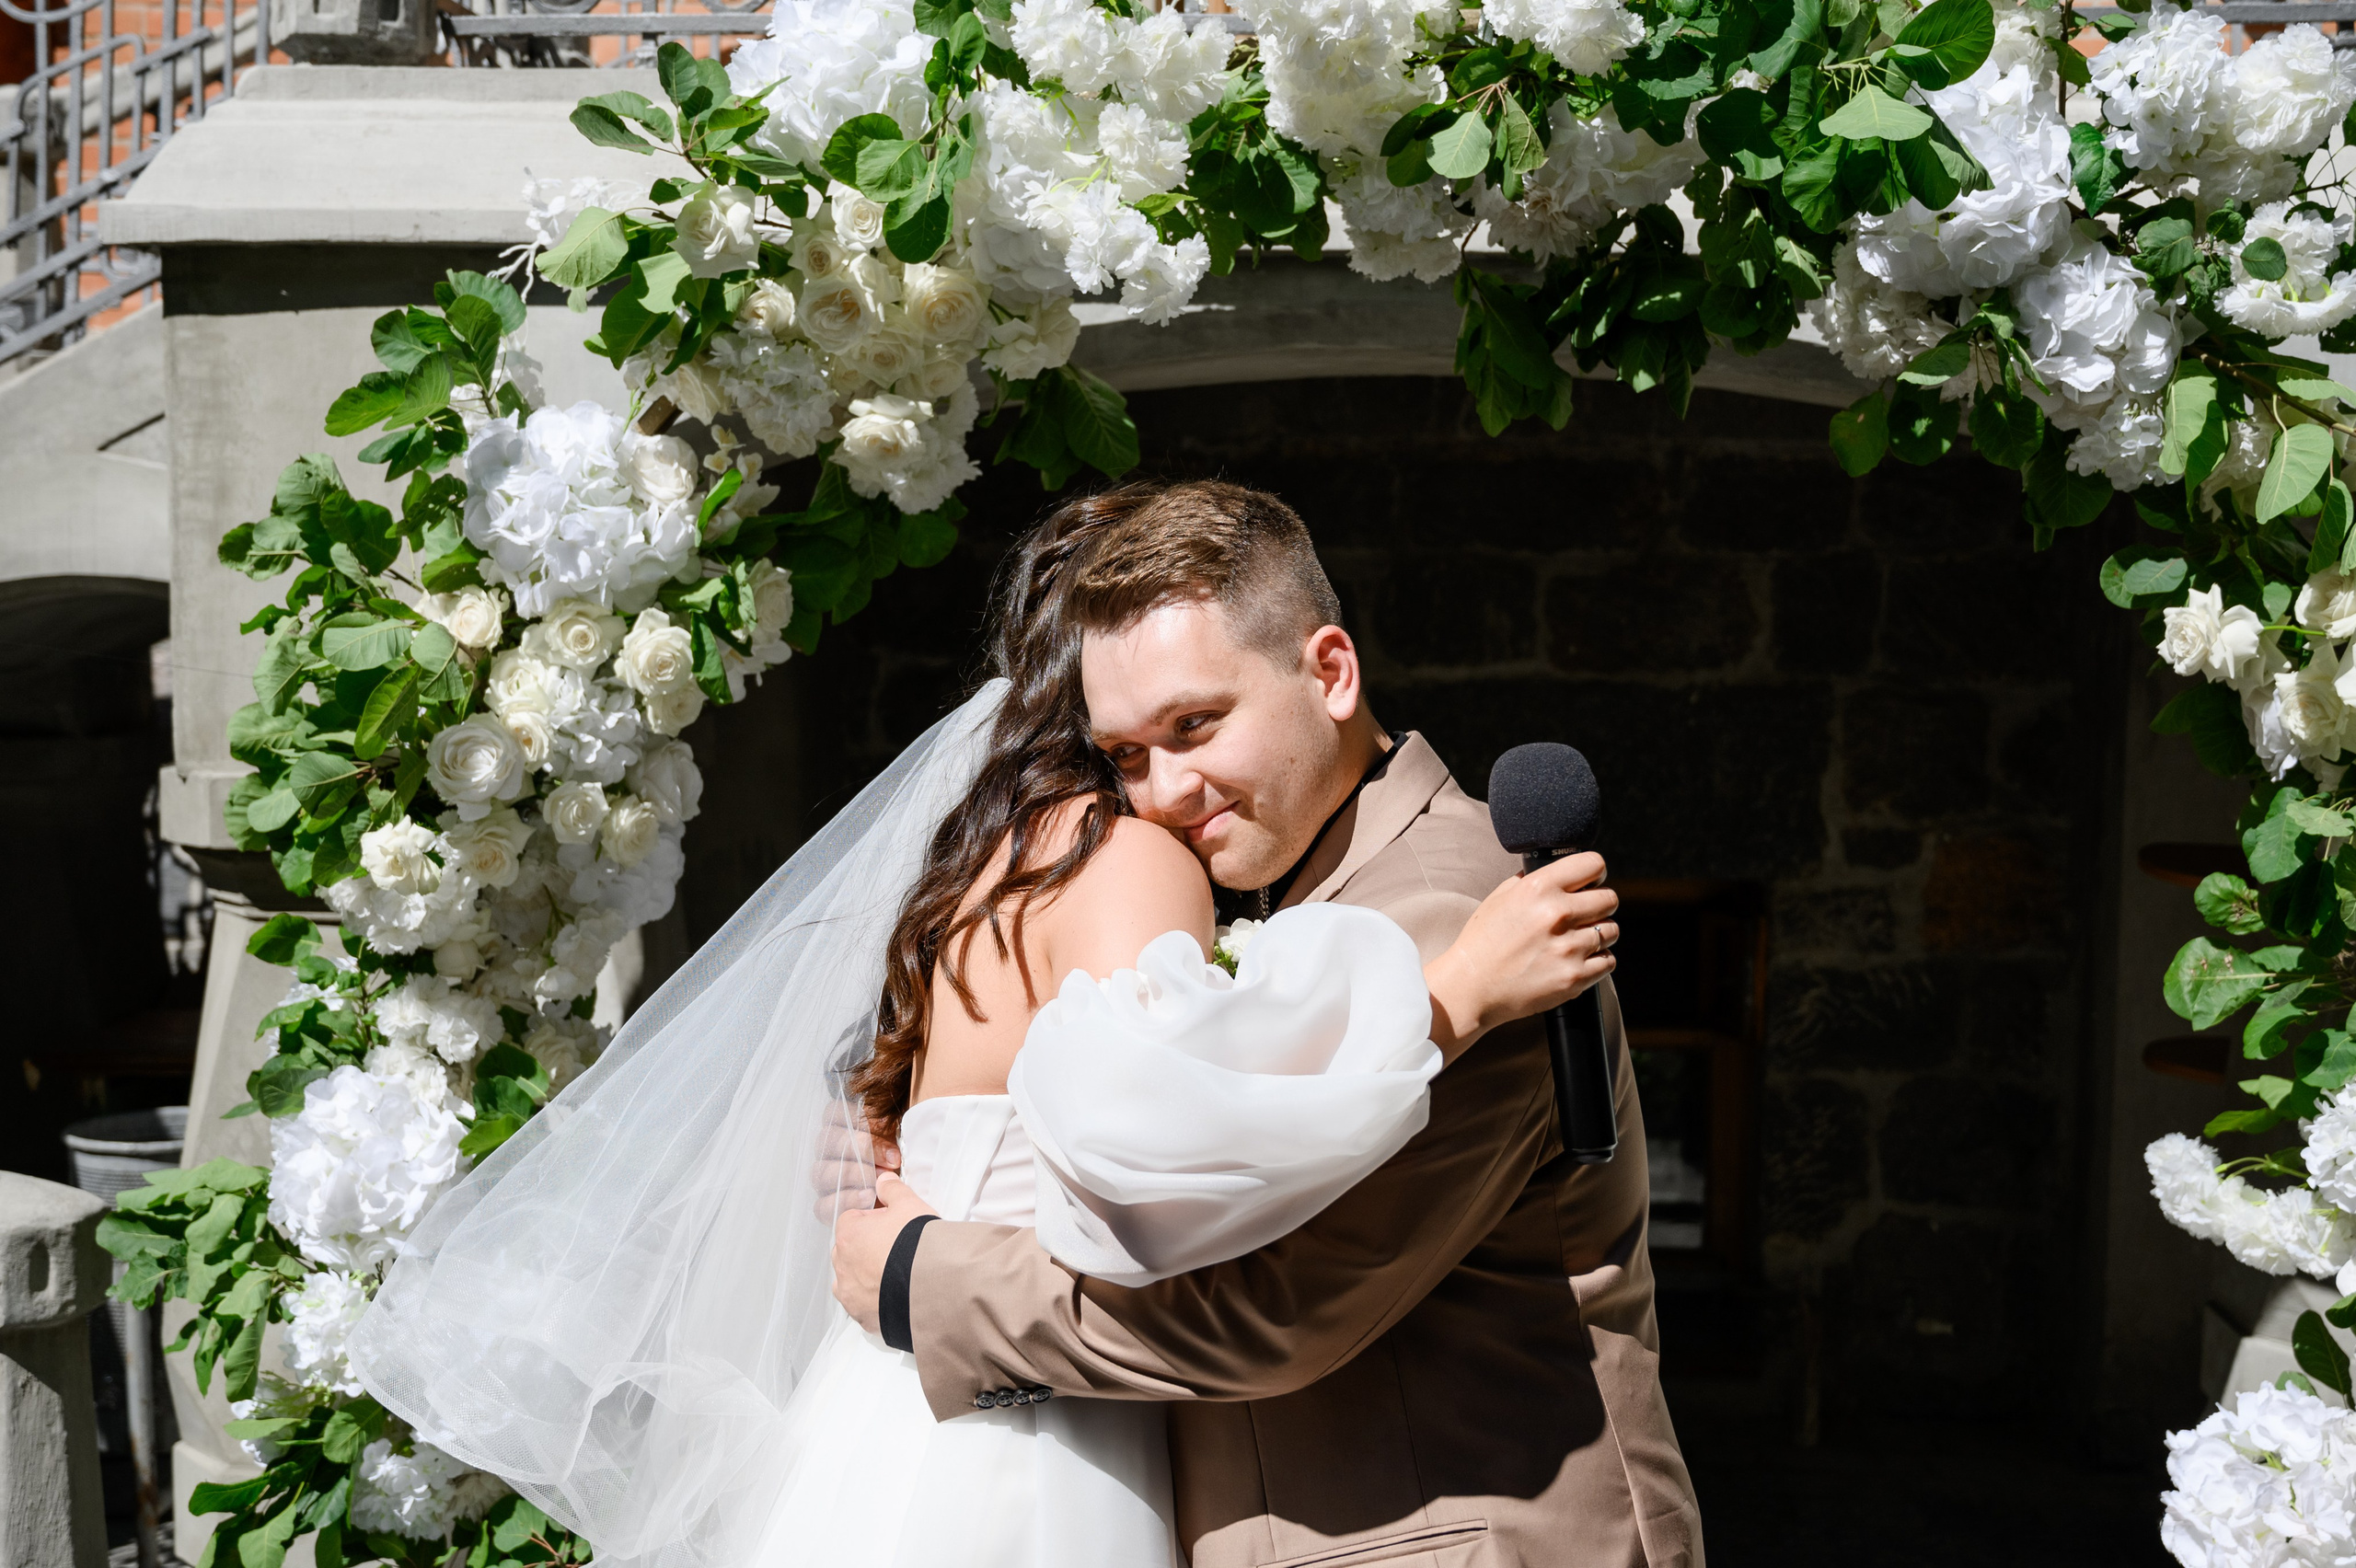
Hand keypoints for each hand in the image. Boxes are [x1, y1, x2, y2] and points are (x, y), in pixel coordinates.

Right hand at [809, 1100, 899, 1222]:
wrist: (904, 1193)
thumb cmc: (899, 1157)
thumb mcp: (898, 1135)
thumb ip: (889, 1124)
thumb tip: (887, 1125)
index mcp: (841, 1127)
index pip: (833, 1112)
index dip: (857, 1117)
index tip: (888, 1125)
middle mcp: (827, 1151)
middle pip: (829, 1142)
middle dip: (862, 1149)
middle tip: (890, 1160)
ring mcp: (824, 1178)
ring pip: (822, 1172)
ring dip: (854, 1175)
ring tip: (879, 1181)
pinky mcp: (826, 1205)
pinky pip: (823, 1205)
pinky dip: (845, 1200)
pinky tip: (867, 1198)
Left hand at [831, 1172, 937, 1333]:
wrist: (931, 1287)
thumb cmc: (917, 1243)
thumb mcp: (909, 1205)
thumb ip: (893, 1190)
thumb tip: (883, 1180)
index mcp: (848, 1235)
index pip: (852, 1220)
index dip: (873, 1220)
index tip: (892, 1225)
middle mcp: (842, 1266)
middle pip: (848, 1250)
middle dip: (866, 1248)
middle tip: (895, 1249)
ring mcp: (851, 1295)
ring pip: (851, 1280)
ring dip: (865, 1277)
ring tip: (894, 1275)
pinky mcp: (862, 1318)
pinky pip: (862, 1307)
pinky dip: (873, 1302)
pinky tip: (894, 1296)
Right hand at [1424, 852, 1618, 1061]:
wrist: (1471, 987)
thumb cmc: (1483, 942)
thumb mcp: (1500, 897)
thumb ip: (1532, 880)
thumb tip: (1560, 873)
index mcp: (1538, 887)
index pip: (1594, 864)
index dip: (1595, 873)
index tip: (1590, 883)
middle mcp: (1557, 914)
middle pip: (1610, 898)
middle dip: (1599, 905)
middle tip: (1584, 915)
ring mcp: (1569, 947)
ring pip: (1612, 930)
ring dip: (1599, 934)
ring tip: (1578, 940)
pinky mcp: (1575, 977)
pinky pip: (1608, 960)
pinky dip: (1597, 960)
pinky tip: (1577, 959)